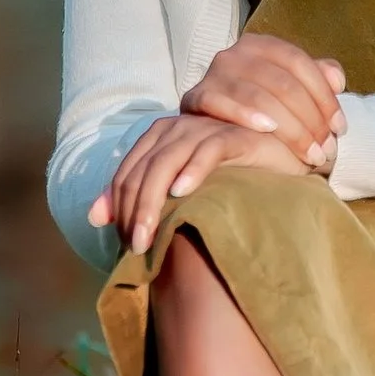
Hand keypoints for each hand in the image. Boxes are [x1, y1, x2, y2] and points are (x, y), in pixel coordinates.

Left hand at [87, 114, 315, 255]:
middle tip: (135, 248)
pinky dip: (193, 170)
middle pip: (143, 170)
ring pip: (167, 161)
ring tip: (149, 238)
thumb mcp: (180, 191)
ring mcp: (206, 128)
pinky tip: (183, 193)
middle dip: (134, 211)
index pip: (127, 173)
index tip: (125, 245)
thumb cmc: (228, 181)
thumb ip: (140, 199)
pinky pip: (209, 149)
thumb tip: (93, 217)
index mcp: (159, 137)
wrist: (281, 164)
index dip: (120, 209)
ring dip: (152, 201)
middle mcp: (178, 127)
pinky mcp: (235, 134)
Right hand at [179, 33, 347, 168]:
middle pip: (283, 83)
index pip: (300, 63)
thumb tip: (337, 81)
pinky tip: (266, 129)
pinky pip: (220, 102)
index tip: (340, 128)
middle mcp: (236, 53)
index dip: (324, 96)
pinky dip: (244, 114)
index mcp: (262, 45)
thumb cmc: (263, 111)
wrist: (212, 130)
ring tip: (308, 153)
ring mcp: (214, 73)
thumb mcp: (292, 91)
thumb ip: (318, 79)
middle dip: (311, 120)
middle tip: (326, 150)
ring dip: (289, 128)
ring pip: (258, 95)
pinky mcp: (195, 96)